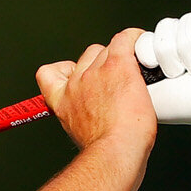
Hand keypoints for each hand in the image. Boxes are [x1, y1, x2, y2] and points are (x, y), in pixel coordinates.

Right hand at [37, 28, 156, 151]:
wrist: (115, 151)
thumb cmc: (106, 151)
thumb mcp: (82, 134)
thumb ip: (84, 117)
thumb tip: (99, 118)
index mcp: (61, 101)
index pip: (48, 73)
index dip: (64, 70)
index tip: (78, 77)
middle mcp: (75, 84)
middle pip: (87, 57)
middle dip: (102, 64)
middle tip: (119, 82)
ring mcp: (95, 73)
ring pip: (108, 49)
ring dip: (120, 57)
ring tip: (135, 73)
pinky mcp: (117, 66)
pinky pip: (125, 39)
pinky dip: (135, 39)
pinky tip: (143, 46)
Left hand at [136, 11, 190, 143]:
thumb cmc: (185, 106)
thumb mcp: (146, 94)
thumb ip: (124, 79)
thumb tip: (111, 60)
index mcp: (168, 57)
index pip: (148, 36)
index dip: (146, 48)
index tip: (151, 66)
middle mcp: (188, 44)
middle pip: (164, 27)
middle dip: (167, 51)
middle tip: (176, 74)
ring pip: (185, 22)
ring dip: (188, 48)